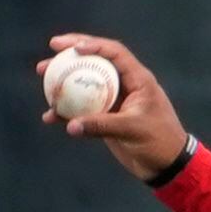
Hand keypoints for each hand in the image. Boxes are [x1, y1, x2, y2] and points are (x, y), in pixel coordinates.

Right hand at [36, 34, 190, 179]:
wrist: (167, 166)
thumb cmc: (159, 142)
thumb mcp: (132, 130)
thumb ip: (101, 125)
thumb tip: (70, 125)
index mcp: (139, 80)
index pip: (115, 53)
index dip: (94, 45)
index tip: (72, 47)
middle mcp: (126, 85)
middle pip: (96, 61)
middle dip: (73, 53)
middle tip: (52, 49)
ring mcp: (115, 100)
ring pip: (86, 83)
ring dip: (65, 78)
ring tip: (43, 74)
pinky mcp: (107, 116)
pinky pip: (83, 108)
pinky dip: (68, 110)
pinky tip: (51, 116)